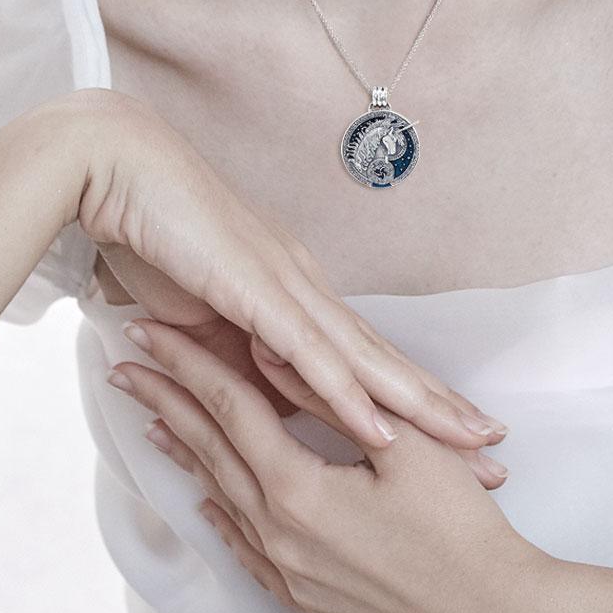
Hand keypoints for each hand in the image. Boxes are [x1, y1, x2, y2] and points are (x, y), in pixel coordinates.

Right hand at [69, 87, 507, 449]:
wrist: (119, 167)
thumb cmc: (156, 233)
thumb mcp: (200, 310)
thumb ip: (231, 349)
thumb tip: (254, 393)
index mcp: (294, 292)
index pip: (362, 355)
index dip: (408, 396)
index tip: (449, 431)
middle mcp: (305, 288)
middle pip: (382, 359)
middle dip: (438, 407)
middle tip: (493, 445)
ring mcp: (286, 287)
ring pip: (364, 359)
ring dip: (418, 405)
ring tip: (468, 439)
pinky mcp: (255, 291)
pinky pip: (309, 354)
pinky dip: (346, 395)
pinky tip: (383, 429)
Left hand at [108, 318, 547, 612]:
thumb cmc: (458, 531)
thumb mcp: (406, 447)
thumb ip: (332, 397)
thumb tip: (277, 353)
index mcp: (298, 489)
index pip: (229, 408)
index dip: (189, 364)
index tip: (152, 334)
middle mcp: (277, 531)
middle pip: (209, 448)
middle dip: (166, 399)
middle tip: (128, 365)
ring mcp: (285, 566)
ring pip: (219, 493)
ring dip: (183, 449)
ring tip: (151, 418)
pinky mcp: (302, 591)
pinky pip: (242, 543)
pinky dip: (217, 508)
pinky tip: (205, 498)